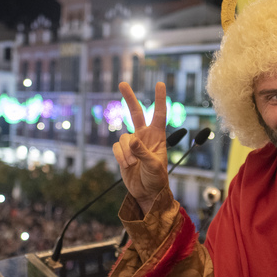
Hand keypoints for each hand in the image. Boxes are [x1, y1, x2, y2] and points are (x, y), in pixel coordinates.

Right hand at [113, 82, 167, 213]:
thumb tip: (131, 141)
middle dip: (129, 98)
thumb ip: (143, 152)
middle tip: (122, 83)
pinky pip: (116, 148)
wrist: (147, 193)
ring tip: (133, 165)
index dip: (160, 99)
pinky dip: (120, 157)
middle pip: (135, 113)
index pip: (159, 114)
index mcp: (158, 137)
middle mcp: (144, 137)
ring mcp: (132, 144)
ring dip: (126, 152)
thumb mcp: (154, 166)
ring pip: (123, 138)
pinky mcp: (122, 153)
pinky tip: (127, 166)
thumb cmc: (157, 179)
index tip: (160, 84)